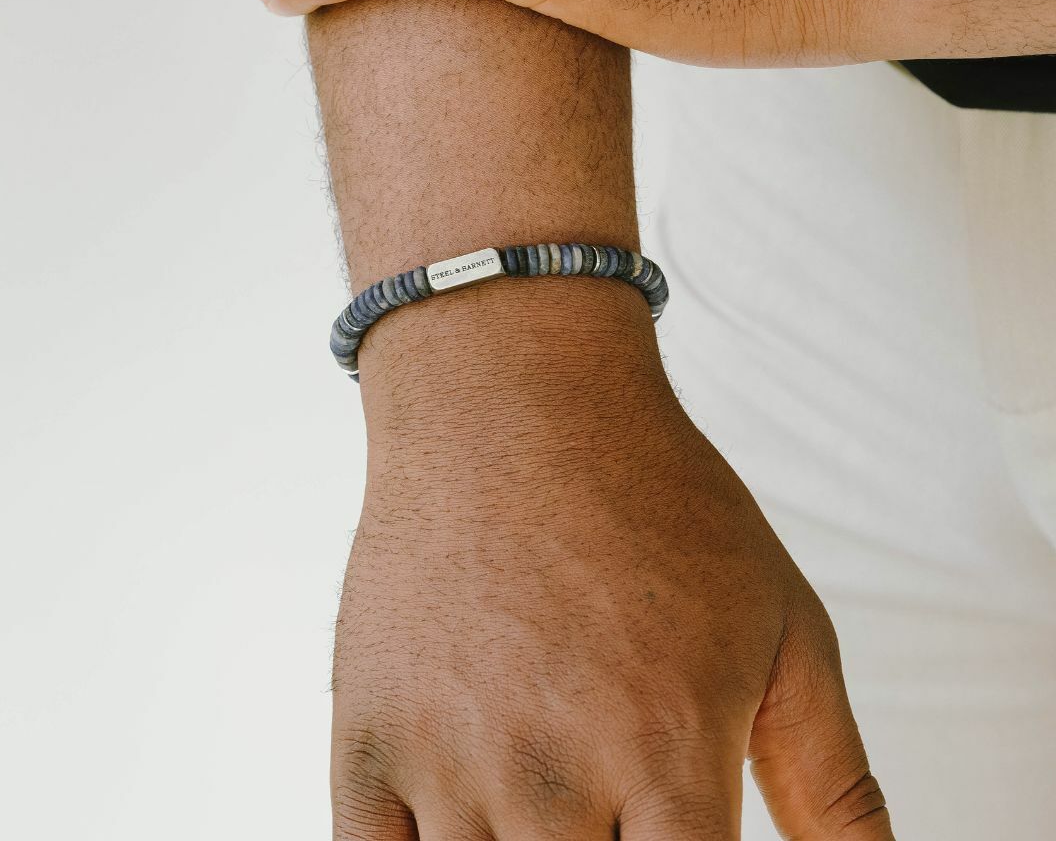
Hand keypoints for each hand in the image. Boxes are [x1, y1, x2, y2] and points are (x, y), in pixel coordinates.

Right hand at [326, 285, 892, 839]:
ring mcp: (444, 758)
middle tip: (612, 808)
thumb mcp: (780, 621)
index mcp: (668, 753)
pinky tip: (463, 828)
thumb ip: (834, 776)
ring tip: (550, 801)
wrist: (512, 402)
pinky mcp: (366, 735)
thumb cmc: (653, 501)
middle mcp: (551, 775)